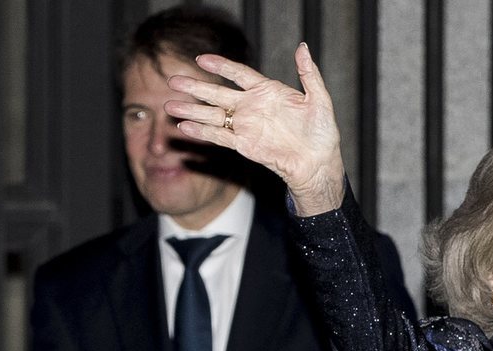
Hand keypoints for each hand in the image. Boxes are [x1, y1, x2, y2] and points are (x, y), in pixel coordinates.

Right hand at [165, 43, 344, 214]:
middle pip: (218, 94)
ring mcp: (247, 126)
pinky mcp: (245, 145)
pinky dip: (203, 132)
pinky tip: (185, 127)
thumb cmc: (322, 133)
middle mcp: (253, 107)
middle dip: (195, 87)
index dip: (221, 66)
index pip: (239, 74)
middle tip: (173, 81)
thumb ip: (309, 73)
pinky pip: (220, 137)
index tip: (202, 59)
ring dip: (192, 110)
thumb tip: (302, 47)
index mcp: (268, 92)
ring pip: (213, 115)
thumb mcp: (319, 99)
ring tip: (170, 106)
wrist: (320, 163)